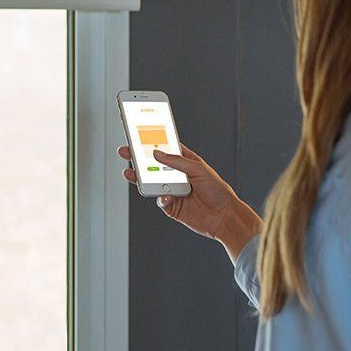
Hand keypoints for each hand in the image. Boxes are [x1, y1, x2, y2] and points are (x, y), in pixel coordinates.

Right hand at [116, 143, 262, 262]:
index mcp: (186, 162)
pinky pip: (160, 201)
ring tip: (131, 173)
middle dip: (139, 158)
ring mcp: (174, 191)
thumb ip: (176, 161)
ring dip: (142, 178)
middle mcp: (178, 176)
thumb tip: (156, 153)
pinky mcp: (172, 207)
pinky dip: (160, 198)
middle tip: (126, 151)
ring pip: (152, 183)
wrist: (224, 217)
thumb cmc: (217, 190)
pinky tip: (165, 196)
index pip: (166, 148)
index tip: (139, 133)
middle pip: (154, 165)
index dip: (153, 141)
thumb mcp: (198, 169)